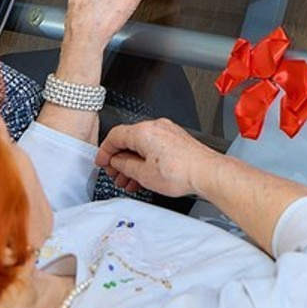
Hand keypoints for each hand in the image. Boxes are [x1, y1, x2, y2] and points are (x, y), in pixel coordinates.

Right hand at [96, 117, 213, 196]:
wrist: (205, 172)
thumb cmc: (180, 172)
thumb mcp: (143, 174)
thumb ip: (125, 166)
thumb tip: (117, 162)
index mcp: (144, 131)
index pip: (115, 136)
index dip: (104, 151)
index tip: (101, 162)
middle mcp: (156, 126)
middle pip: (129, 140)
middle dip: (119, 160)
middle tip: (115, 174)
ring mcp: (167, 131)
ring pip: (142, 145)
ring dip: (132, 162)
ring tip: (129, 180)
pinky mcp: (175, 138)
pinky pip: (154, 146)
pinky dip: (145, 159)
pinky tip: (143, 175)